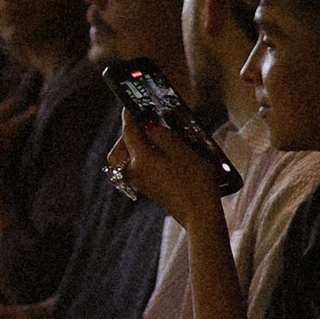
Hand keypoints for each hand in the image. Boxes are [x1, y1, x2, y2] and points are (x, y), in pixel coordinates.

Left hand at [110, 109, 223, 227]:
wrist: (200, 214)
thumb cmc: (194, 181)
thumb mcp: (181, 150)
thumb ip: (161, 134)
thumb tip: (148, 124)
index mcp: (140, 160)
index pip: (128, 131)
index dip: (130, 115)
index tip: (131, 104)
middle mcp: (134, 172)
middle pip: (120, 149)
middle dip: (128, 134)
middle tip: (143, 122)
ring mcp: (140, 182)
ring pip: (127, 159)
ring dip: (135, 145)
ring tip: (154, 136)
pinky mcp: (148, 189)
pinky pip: (136, 168)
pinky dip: (142, 157)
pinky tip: (160, 152)